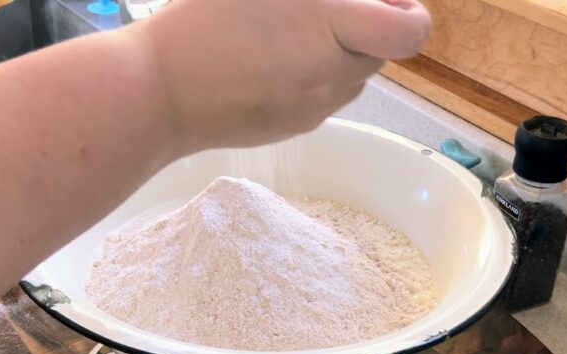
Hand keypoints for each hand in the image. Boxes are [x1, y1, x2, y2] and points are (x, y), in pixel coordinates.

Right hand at [141, 0, 430, 150]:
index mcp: (327, 27)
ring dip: (342, 54)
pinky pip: (325, 98)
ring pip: (354, 79)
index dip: (410, 11)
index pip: (409, 31)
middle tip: (328, 9)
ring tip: (292, 35)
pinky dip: (315, 77)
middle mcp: (331, 75)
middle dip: (368, 27)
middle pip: (382, 53)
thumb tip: (343, 3)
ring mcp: (315, 109)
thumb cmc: (198, 21)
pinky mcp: (297, 128)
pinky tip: (272, 61)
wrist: (156, 92)